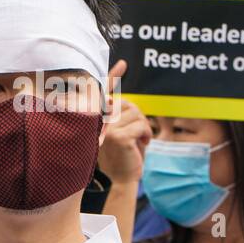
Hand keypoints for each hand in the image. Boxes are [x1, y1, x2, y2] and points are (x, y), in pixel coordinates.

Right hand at [99, 60, 150, 182]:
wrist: (122, 178)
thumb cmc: (122, 154)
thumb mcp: (119, 132)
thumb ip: (117, 116)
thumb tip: (120, 101)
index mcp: (96, 119)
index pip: (103, 94)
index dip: (112, 77)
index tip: (122, 64)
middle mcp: (97, 122)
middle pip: (128, 105)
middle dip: (138, 118)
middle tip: (138, 133)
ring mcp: (106, 129)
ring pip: (137, 115)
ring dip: (144, 128)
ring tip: (138, 140)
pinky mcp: (118, 136)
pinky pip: (141, 125)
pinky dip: (146, 135)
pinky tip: (141, 145)